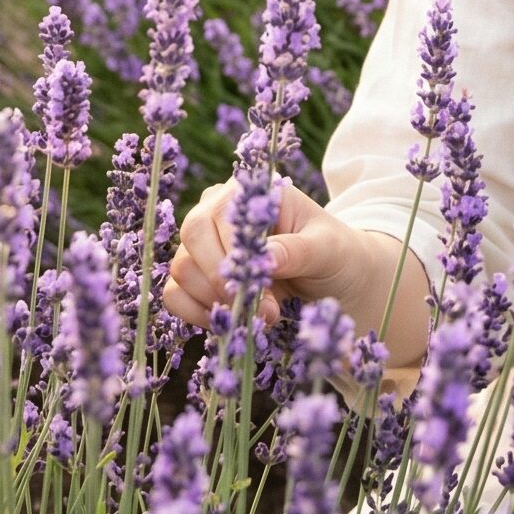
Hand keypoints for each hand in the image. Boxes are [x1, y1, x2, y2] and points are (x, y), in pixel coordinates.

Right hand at [161, 176, 373, 333]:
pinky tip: (233, 322)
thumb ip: (297, 250)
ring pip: (182, 269)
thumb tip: (266, 258)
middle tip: (263, 308)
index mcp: (250, 191)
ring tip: (262, 315)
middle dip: (223, 280)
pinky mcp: (198, 277)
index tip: (261, 285)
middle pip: (192, 237)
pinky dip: (198, 314)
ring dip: (217, 301)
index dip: (231, 253)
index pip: (218, 214)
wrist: (338, 281)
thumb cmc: (335, 253)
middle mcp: (219, 211)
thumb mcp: (328, 249)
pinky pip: (175, 295)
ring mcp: (205, 244)